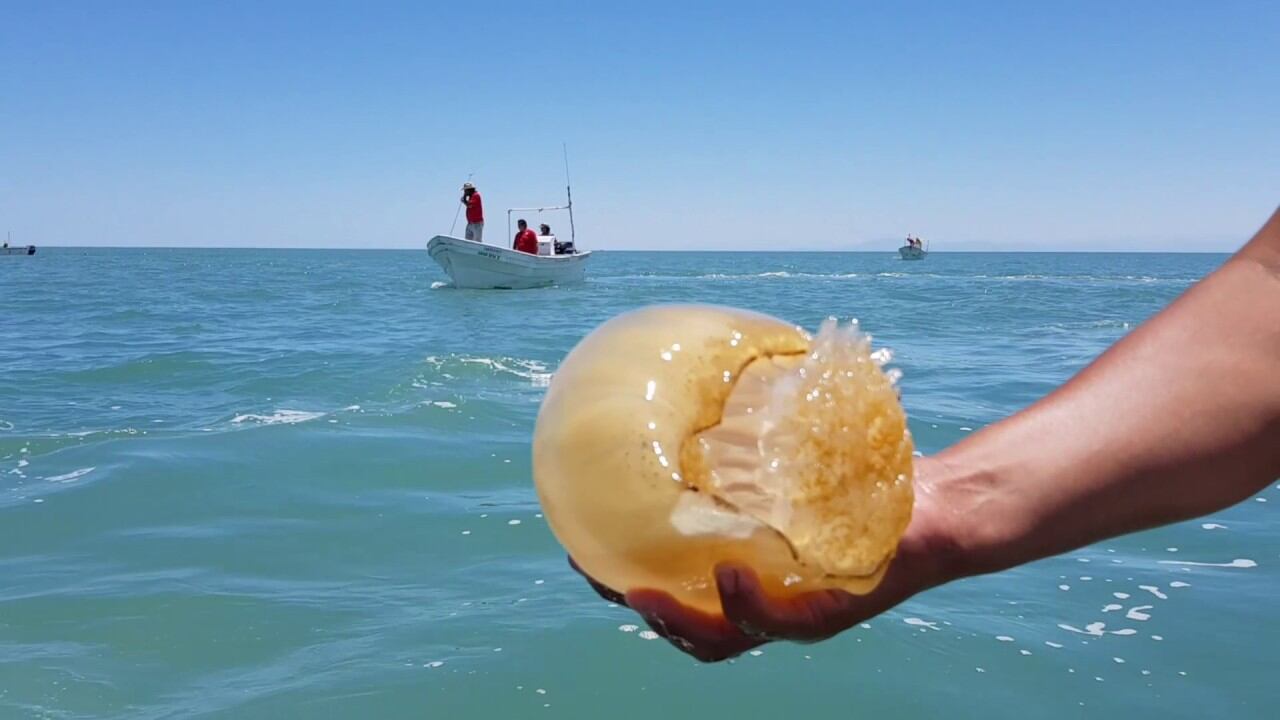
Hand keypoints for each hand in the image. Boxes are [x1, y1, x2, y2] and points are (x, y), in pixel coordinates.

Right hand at [569, 456, 978, 661]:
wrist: (938, 502)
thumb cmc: (867, 477)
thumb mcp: (801, 451)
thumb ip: (757, 431)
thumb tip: (708, 368)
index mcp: (750, 567)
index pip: (675, 584)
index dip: (622, 574)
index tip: (579, 545)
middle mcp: (767, 598)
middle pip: (686, 624)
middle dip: (637, 606)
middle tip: (595, 576)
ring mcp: (798, 611)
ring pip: (723, 639)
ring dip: (677, 621)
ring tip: (643, 595)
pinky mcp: (835, 610)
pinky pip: (782, 621)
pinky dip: (750, 607)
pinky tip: (729, 576)